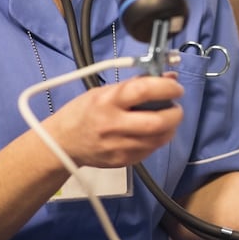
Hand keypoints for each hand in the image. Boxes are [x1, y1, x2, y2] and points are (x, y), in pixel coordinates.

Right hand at [41, 74, 184, 168]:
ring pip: (159, 139)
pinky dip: (158, 139)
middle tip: (175, 106)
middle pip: (157, 122)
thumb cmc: (83, 112)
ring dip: (170, 127)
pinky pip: (151, 150)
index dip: (166, 88)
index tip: (176, 87)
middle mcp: (113, 125)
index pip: (143, 91)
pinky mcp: (123, 161)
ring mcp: (119, 146)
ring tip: (166, 118)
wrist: (62, 144)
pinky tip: (153, 132)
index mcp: (108, 101)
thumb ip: (136, 85)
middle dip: (175, 113)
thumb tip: (168, 78)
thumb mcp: (104, 91)